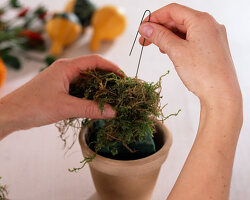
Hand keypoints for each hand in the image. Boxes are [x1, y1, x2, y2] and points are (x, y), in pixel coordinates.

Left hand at [0, 55, 119, 138]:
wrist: (11, 114)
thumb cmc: (33, 106)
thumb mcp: (65, 107)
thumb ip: (91, 109)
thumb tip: (114, 112)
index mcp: (66, 67)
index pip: (95, 61)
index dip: (111, 67)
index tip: (123, 77)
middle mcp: (66, 70)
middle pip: (92, 70)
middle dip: (108, 78)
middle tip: (120, 89)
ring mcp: (63, 80)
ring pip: (87, 81)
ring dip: (99, 88)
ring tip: (112, 97)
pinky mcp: (60, 89)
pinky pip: (80, 89)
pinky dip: (90, 95)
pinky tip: (97, 103)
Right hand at [139, 3, 241, 105]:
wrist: (221, 94)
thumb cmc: (204, 73)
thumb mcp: (176, 51)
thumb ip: (160, 36)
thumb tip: (146, 28)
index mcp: (202, 21)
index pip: (173, 11)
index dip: (154, 17)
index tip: (143, 27)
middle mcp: (209, 25)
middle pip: (178, 20)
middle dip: (160, 28)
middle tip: (145, 39)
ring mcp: (212, 37)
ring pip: (184, 31)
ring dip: (168, 36)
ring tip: (156, 46)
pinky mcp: (211, 48)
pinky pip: (191, 40)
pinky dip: (178, 43)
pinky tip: (170, 50)